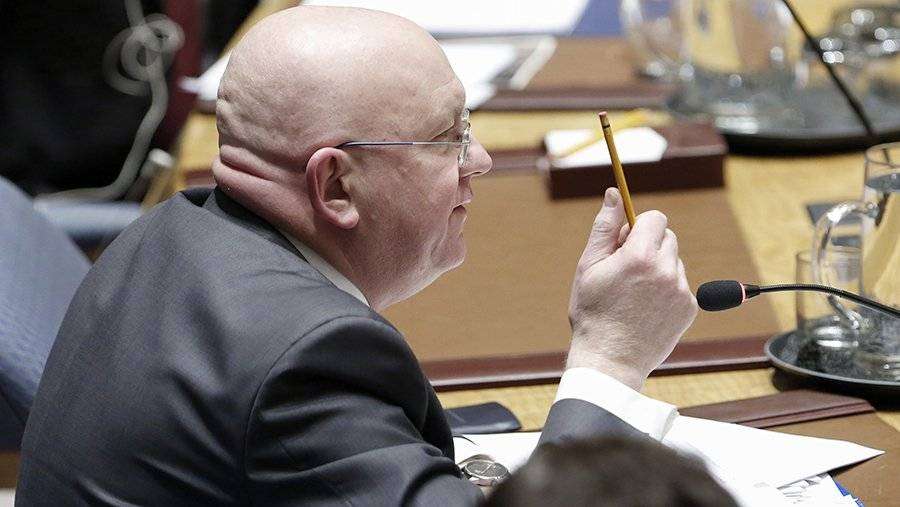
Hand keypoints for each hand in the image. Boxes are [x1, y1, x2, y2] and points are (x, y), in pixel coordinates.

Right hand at [567, 188, 697, 390]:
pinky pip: (680, 284)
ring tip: (634, 294)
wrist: (609, 361)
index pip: (655, 218)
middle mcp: (666, 270)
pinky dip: (666, 289)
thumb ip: (605, 227)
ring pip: (673, 261)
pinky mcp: (689, 308)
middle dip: (648, 246)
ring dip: (658, 268)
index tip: (626, 240)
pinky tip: (646, 307)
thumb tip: (614, 194)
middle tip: (625, 270)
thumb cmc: (593, 312)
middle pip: (667, 237)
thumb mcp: (589, 266)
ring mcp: (681, 291)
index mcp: (640, 256)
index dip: (639, 225)